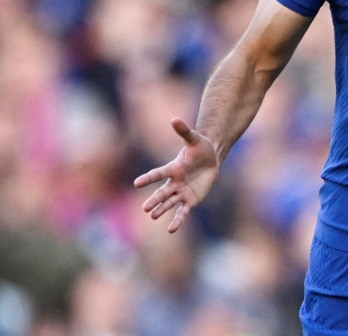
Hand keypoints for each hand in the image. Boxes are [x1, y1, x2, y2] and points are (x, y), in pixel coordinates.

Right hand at [134, 118, 220, 232]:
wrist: (211, 159)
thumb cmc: (200, 148)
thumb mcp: (194, 139)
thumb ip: (184, 131)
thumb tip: (174, 119)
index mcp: (173, 168)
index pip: (158, 174)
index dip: (148, 178)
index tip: (136, 183)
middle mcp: (175, 182)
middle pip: (162, 192)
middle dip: (155, 200)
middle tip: (144, 208)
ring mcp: (182, 192)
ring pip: (170, 203)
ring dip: (162, 210)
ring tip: (152, 216)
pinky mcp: (190, 199)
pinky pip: (183, 211)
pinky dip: (177, 220)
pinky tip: (171, 229)